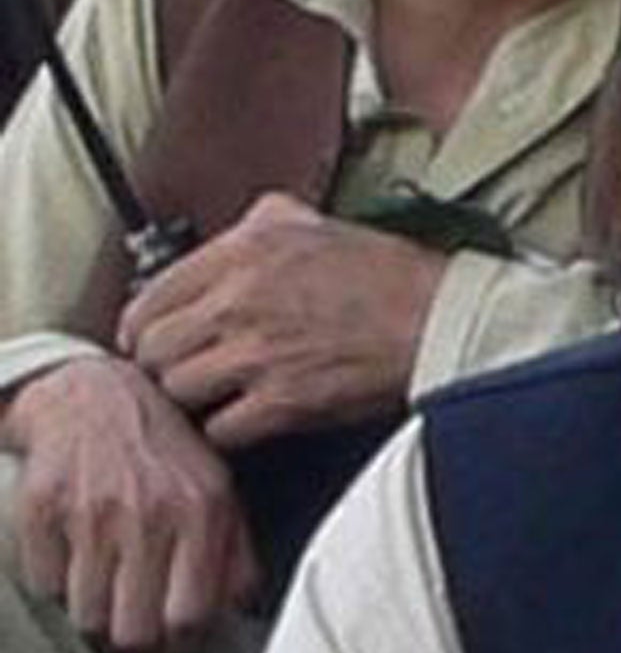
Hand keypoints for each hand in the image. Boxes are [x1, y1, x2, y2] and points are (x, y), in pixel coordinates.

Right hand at [2, 357, 257, 646]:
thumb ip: (236, 554)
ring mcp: (89, 510)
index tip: (173, 627)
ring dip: (94, 607)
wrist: (94, 392)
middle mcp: (148, 512)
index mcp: (201, 512)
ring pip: (86, 614)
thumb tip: (239, 610)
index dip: (180, 635)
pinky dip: (56, 577)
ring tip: (106, 577)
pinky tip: (74, 548)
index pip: (188, 616)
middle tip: (134, 611)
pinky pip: (44, 583)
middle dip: (133, 631)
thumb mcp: (218, 491)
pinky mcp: (39, 506)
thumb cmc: (164, 453)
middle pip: (132, 630)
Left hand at [117, 193, 448, 449]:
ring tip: (217, 397)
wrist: (442, 322)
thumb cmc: (393, 277)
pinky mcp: (286, 403)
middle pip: (154, 349)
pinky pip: (221, 431)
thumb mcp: (317, 222)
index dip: (146, 326)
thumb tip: (233, 230)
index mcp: (245, 251)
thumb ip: (263, 220)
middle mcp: (241, 300)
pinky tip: (248, 419)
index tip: (157, 339)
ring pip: (179, 391)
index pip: (151, 297)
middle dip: (166, 364)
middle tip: (186, 371)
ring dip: (195, 400)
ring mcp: (260, 354)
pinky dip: (228, 432)